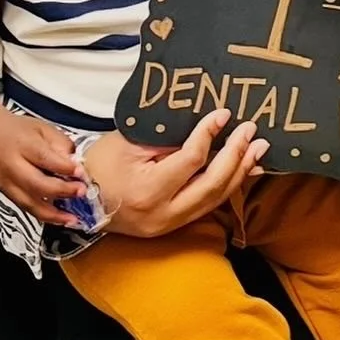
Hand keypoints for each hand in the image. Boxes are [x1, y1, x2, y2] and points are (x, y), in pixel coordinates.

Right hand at [0, 110, 87, 227]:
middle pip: (36, 184)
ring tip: (72, 219)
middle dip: (61, 191)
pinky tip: (58, 219)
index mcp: (23, 144)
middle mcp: (12, 165)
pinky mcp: (4, 193)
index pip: (45, 158)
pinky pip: (24, 207)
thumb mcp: (41, 127)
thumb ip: (60, 143)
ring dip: (53, 214)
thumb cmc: (15, 130)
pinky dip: (42, 215)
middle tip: (81, 192)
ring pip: (29, 203)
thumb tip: (76, 161)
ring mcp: (6, 182)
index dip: (64, 168)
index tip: (81, 173)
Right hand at [85, 109, 268, 238]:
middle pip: (212, 185)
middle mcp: (163, 214)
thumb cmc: (100, 165)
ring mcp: (170, 224)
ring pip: (215, 199)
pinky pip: (208, 205)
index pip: (191, 160)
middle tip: (251, 132)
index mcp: (149, 191)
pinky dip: (229, 186)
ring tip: (259, 149)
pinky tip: (247, 170)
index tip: (223, 113)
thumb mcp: (129, 143)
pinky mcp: (174, 226)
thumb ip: (166, 138)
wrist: (80, 200)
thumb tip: (206, 124)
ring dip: (240, 172)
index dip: (209, 134)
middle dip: (236, 156)